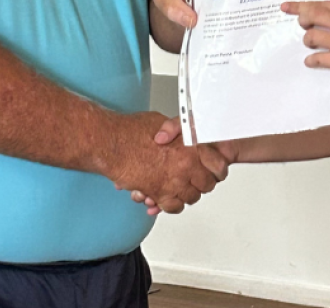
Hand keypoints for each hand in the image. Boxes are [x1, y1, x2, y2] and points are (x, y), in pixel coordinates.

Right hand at [107, 112, 222, 213]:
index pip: (218, 164)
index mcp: (190, 146)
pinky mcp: (158, 194)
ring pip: (191, 197)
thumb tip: (186, 134)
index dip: (218, 169)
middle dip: (203, 183)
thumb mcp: (162, 122)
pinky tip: (170, 199)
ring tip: (182, 188)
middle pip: (207, 184)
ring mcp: (173, 181)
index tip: (216, 171)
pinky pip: (173, 207)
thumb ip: (178, 131)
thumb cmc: (132, 130)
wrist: (111, 143)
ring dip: (188, 194)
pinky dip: (172, 205)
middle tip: (198, 180)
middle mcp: (185, 165)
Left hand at [281, 1, 329, 92]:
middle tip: (301, 25)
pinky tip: (312, 61)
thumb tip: (325, 18)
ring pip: (311, 36)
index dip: (303, 5)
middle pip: (312, 14)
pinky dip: (311, 60)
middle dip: (301, 19)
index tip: (289, 6)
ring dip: (307, 41)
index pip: (322, 4)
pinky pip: (317, 58)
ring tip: (312, 46)